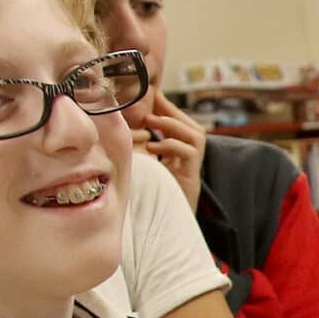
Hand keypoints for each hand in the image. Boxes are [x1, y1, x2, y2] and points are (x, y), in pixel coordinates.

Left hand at [131, 92, 208, 211]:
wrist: (162, 223)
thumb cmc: (148, 193)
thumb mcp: (143, 164)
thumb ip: (141, 147)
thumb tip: (123, 124)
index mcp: (181, 154)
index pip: (180, 124)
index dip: (167, 108)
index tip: (151, 93)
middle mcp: (192, 159)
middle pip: (192, 126)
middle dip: (172, 111)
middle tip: (151, 104)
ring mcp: (193, 167)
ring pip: (195, 135)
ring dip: (172, 126)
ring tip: (151, 123)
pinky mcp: (192, 177)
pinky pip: (189, 152)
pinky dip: (171, 145)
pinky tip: (153, 148)